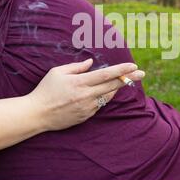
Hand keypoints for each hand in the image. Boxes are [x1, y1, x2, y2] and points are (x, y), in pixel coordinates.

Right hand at [27, 59, 145, 130]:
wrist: (37, 114)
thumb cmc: (46, 89)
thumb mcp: (57, 72)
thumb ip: (76, 67)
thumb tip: (90, 63)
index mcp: (80, 82)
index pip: (106, 74)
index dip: (121, 70)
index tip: (133, 65)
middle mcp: (86, 95)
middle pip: (113, 85)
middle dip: (129, 78)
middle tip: (142, 73)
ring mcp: (87, 107)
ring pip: (108, 96)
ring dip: (117, 87)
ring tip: (123, 80)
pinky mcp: (86, 116)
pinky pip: (100, 104)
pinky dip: (104, 96)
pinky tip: (104, 91)